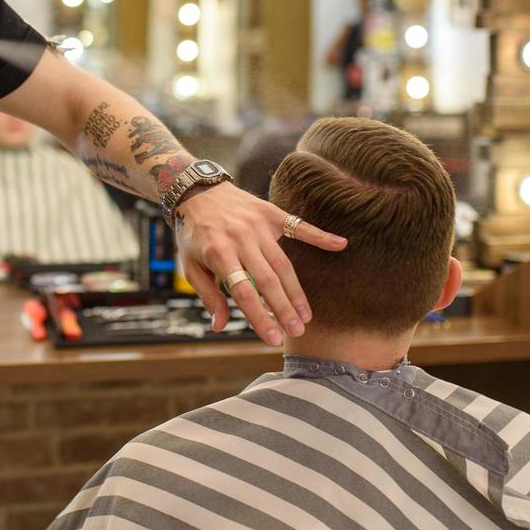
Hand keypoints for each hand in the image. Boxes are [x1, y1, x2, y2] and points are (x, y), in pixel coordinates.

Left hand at [174, 184, 346, 345]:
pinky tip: (340, 244)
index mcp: (218, 253)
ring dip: (296, 290)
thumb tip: (219, 327)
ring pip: (283, 263)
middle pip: (267, 280)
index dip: (259, 317)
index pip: (243, 292)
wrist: (196, 190)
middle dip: (284, 309)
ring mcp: (257, 225)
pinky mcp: (270, 212)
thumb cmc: (193, 233)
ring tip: (306, 314)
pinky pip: (298, 225)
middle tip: (297, 331)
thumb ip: (208, 295)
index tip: (272, 338)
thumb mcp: (190, 265)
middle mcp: (240, 239)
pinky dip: (320, 235)